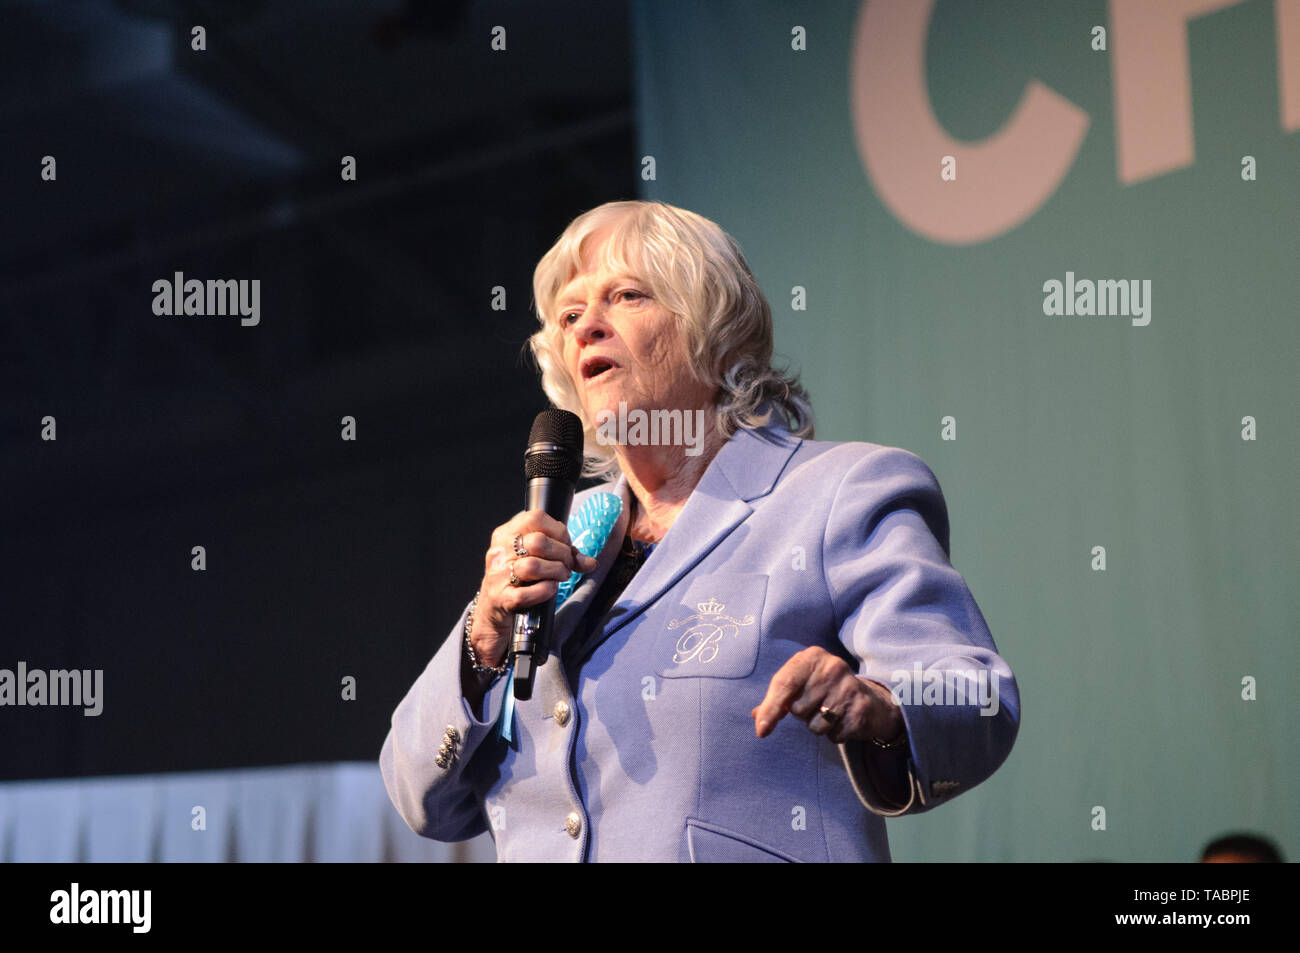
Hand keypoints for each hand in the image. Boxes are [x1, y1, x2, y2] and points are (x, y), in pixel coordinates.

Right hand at [470, 509, 597, 667]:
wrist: (493, 611)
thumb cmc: (518, 580)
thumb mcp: (536, 559)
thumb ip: (563, 556)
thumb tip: (590, 562)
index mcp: (506, 534)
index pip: (535, 518)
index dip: (558, 530)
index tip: (566, 544)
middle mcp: (499, 552)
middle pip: (538, 542)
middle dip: (562, 554)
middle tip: (567, 565)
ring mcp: (497, 575)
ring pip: (532, 566)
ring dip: (556, 571)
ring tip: (562, 576)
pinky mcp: (501, 598)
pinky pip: (526, 593)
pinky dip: (545, 590)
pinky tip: (550, 589)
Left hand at [751, 646, 903, 744]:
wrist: (867, 698)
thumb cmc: (822, 690)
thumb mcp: (799, 684)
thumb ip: (776, 699)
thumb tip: (757, 718)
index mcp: (812, 656)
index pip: (785, 684)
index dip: (771, 708)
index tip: (762, 731)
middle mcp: (832, 667)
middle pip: (798, 709)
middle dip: (802, 715)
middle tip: (816, 705)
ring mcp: (849, 687)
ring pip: (816, 726)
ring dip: (818, 727)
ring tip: (830, 712)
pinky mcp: (861, 709)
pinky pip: (834, 736)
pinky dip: (835, 734)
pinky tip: (843, 720)